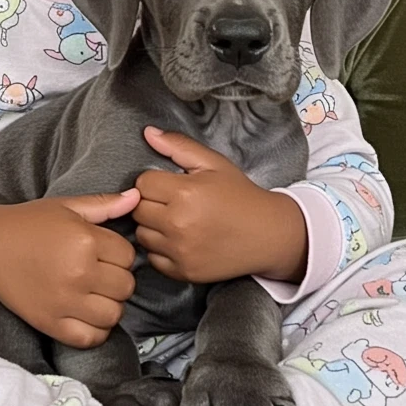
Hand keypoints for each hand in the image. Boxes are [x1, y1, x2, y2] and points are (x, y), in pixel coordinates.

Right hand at [0, 192, 139, 348]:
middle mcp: (79, 273)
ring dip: (110, 304)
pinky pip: (91, 338)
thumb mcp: (67, 206)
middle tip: (100, 272)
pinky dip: (95, 330)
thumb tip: (136, 197)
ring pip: (114, 315)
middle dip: (118, 278)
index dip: (119, 253)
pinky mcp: (51, 324)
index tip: (104, 251)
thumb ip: (105, 204)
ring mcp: (65, 302)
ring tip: (94, 293)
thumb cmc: (29, 223)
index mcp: (85, 240)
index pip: (128, 256)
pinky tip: (86, 314)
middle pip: (125, 286)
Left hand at [133, 126, 306, 282]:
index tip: (169, 184)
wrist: (267, 234)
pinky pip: (153, 258)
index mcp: (184, 193)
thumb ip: (178, 146)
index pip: (142, 184)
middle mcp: (178, 224)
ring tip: (175, 220)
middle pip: (138, 210)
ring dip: (152, 226)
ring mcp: (180, 251)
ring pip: (142, 235)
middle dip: (151, 203)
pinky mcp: (184, 272)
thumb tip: (148, 133)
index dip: (154, 181)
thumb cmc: (239, 194)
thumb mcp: (213, 163)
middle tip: (172, 201)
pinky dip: (161, 250)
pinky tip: (179, 239)